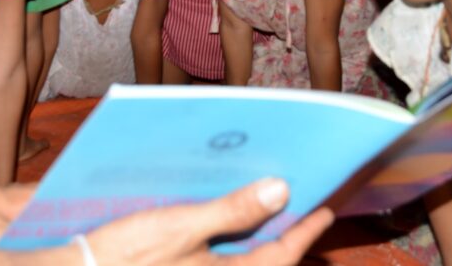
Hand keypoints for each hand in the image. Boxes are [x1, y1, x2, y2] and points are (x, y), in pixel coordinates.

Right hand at [84, 178, 334, 264]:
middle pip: (261, 256)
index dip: (305, 231)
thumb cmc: (126, 257)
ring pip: (236, 256)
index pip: (281, 256)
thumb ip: (232, 211)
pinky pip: (211, 254)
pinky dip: (220, 232)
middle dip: (278, 226)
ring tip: (259, 193)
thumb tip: (279, 192)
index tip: (325, 207)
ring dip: (248, 228)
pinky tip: (215, 208)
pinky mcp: (175, 265)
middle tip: (295, 194)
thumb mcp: (181, 227)